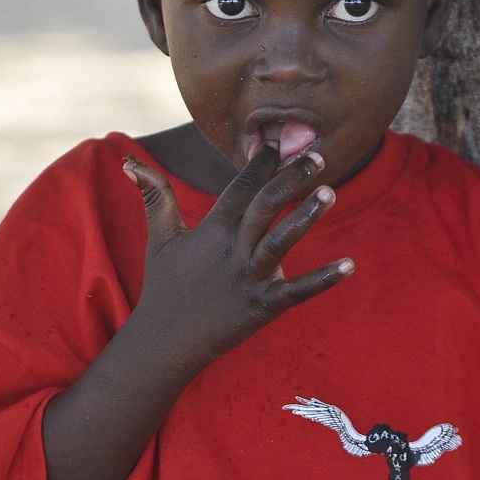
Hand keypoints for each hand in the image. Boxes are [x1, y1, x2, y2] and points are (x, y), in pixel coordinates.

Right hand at [123, 144, 353, 373]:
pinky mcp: (262, 307)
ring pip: (280, 242)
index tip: (277, 138)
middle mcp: (232, 251)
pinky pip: (298, 291)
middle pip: (264, 207)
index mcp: (213, 230)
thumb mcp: (160, 237)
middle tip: (317, 155)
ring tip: (330, 192)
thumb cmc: (165, 286)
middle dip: (291, 179)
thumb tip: (129, 161)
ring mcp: (249, 279)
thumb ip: (155, 196)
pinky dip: (324, 279)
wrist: (164, 341)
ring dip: (307, 217)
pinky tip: (349, 264)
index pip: (240, 189)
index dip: (259, 162)